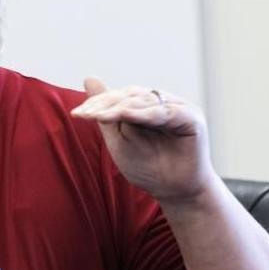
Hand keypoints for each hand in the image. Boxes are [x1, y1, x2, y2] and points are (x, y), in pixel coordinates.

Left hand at [70, 77, 217, 204]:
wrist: (173, 191)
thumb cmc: (147, 166)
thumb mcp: (119, 139)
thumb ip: (105, 113)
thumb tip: (89, 78)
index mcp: (145, 106)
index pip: (119, 97)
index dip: (98, 102)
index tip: (77, 114)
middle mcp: (162, 103)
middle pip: (130, 95)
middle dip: (105, 103)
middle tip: (85, 114)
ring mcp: (178, 109)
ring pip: (145, 100)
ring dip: (119, 107)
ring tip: (98, 115)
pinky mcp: (191, 119)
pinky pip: (164, 112)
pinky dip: (143, 113)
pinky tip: (124, 115)